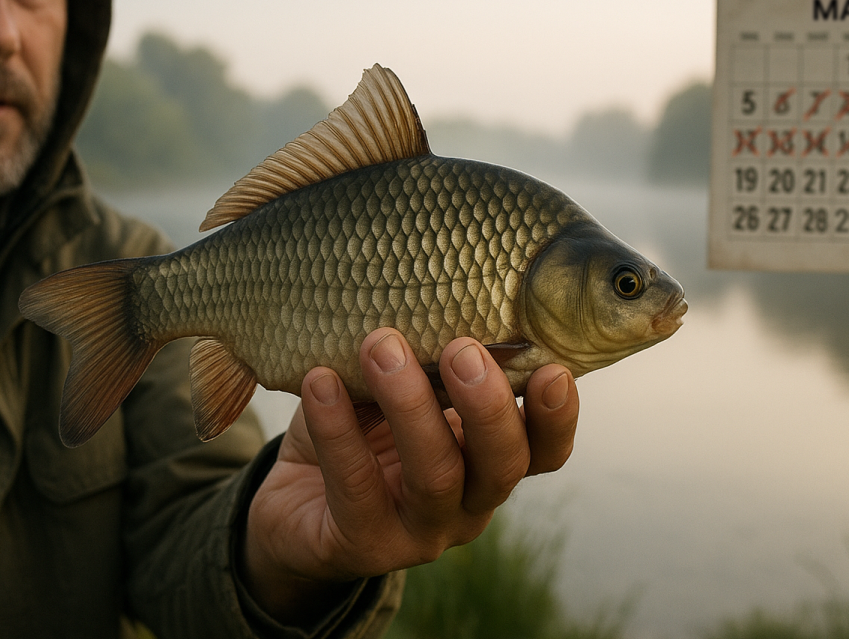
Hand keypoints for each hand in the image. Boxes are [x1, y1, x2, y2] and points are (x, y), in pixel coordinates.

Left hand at [240, 328, 578, 622]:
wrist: (292, 503)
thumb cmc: (361, 431)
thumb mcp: (401, 393)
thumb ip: (425, 363)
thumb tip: (429, 302)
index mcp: (488, 463)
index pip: (544, 452)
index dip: (557, 418)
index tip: (552, 370)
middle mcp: (468, 505)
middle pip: (503, 466)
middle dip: (487, 406)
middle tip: (461, 350)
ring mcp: (419, 533)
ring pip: (436, 476)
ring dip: (411, 407)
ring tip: (381, 348)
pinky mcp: (363, 546)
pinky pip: (356, 487)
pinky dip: (338, 429)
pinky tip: (321, 382)